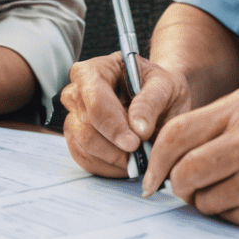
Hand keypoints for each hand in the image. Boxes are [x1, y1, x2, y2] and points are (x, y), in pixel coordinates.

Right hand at [61, 51, 190, 178]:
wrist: (159, 101)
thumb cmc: (159, 88)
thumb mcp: (164, 86)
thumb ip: (150, 103)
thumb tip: (138, 128)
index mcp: (95, 70)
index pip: (95, 101)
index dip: (113, 125)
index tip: (134, 143)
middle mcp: (77, 92)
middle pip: (86, 128)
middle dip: (115, 147)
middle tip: (142, 152)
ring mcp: (74, 118)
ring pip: (84, 148)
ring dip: (114, 159)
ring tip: (138, 155)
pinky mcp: (77, 141)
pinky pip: (86, 161)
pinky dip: (109, 167)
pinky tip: (127, 161)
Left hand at [143, 87, 238, 227]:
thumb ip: (213, 123)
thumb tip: (168, 153)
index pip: (176, 135)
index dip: (156, 160)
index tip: (151, 176)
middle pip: (185, 172)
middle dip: (176, 186)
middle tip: (183, 188)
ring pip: (205, 201)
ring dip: (205, 202)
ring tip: (226, 189)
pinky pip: (230, 219)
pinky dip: (231, 214)